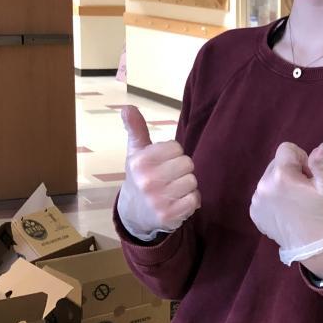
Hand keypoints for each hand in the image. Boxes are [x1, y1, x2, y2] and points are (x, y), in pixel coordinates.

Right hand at [118, 106, 200, 238]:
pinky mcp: (168, 215)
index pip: (176, 147)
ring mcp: (157, 199)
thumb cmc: (140, 176)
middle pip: (187, 163)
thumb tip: (127, 107)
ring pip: (192, 181)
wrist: (134, 213)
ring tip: (173, 190)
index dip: (174, 154)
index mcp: (139, 161)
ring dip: (187, 186)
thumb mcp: (136, 152)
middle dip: (182, 169)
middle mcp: (146, 180)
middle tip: (170, 177)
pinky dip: (191, 201)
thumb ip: (136, 128)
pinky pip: (195, 200)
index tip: (163, 163)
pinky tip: (177, 202)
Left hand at [250, 142, 322, 267]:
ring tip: (297, 203)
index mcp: (281, 175)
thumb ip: (322, 164)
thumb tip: (322, 146)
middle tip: (305, 191)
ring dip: (282, 185)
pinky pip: (264, 195)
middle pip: (277, 163)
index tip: (310, 177)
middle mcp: (263, 186)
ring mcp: (256, 202)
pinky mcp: (255, 213)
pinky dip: (275, 199)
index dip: (302, 160)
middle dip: (291, 172)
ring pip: (270, 179)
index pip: (287, 149)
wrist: (319, 247)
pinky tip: (288, 212)